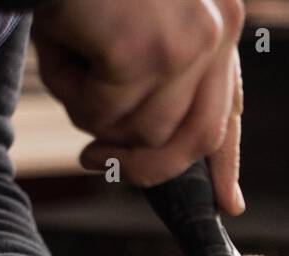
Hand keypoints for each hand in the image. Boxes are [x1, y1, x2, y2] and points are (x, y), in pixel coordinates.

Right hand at [33, 0, 244, 211]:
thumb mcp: (129, 17)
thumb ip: (151, 73)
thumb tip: (144, 145)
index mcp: (219, 14)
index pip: (228, 102)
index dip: (227, 158)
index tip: (229, 203)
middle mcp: (217, 29)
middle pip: (196, 137)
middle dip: (146, 165)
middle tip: (94, 162)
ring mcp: (187, 41)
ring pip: (143, 130)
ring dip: (91, 111)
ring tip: (65, 56)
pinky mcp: (145, 51)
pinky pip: (102, 112)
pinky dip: (69, 89)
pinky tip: (58, 43)